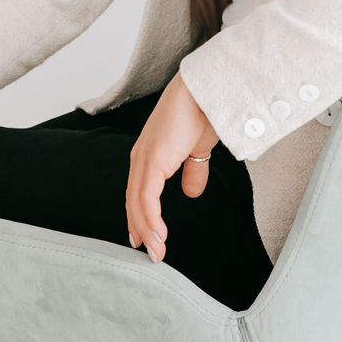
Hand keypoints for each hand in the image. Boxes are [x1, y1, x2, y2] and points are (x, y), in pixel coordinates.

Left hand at [125, 72, 218, 262]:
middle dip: (140, 228)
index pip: (138, 191)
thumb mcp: (199, 148)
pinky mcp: (152, 161)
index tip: (145, 238)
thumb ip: (193, 170)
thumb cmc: (205, 110)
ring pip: (137, 203)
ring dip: (146, 231)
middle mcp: (141, 157)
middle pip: (134, 200)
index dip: (140, 216)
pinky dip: (150, 221)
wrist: (207, 89)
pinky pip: (146, 199)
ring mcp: (144, 158)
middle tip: (149, 252)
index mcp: (150, 153)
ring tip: (156, 253)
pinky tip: (158, 237)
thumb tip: (192, 192)